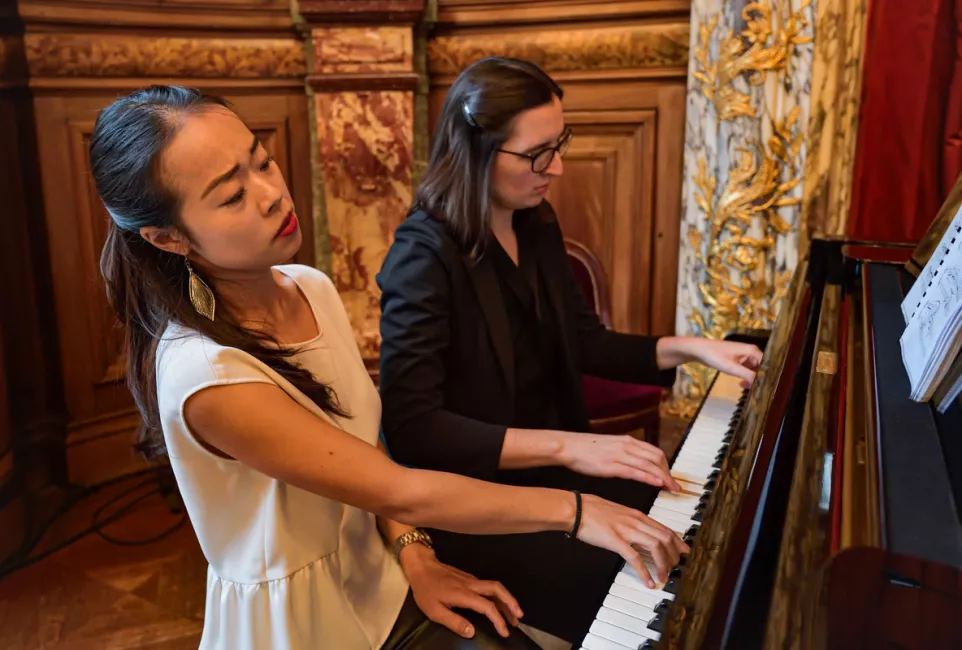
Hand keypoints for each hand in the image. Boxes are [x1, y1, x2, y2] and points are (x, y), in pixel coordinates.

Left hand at [400, 544, 522, 638]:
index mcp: (464, 594)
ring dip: (506, 599)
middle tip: (519, 617)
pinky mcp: (469, 578)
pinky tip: (498, 604)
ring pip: (494, 586)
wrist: (421, 566)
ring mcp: (471, 579)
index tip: (504, 632)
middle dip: (511, 603)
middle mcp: (471, 584)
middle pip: (498, 589)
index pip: (487, 607)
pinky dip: (498, 595)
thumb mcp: (434, 611)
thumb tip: (472, 632)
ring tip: (513, 614)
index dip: (498, 620)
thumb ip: (454, 622)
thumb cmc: (426, 589)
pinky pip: (488, 586)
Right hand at [558, 432, 681, 491]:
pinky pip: (635, 471)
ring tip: (671, 488)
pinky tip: (657, 484)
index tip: (671, 478)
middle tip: (674, 487)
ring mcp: (620, 455)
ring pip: (649, 465)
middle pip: (657, 458)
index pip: (655, 452)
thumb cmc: (586, 449)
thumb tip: (636, 462)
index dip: (666, 466)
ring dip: (663, 477)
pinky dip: (649, 477)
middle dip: (668, 473)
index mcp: (627, 441)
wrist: (568, 446)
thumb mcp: (610, 447)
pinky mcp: (611, 465)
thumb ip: (624, 453)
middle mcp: (627, 446)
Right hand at [576, 493, 689, 587]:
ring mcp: (626, 531)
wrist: (576, 509)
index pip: (664, 528)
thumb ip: (631, 522)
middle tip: (676, 567)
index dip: (677, 541)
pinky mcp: (615, 541)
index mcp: (637, 515)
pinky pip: (635, 558)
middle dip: (674, 554)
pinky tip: (648, 581)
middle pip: (665, 537)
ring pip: (655, 546)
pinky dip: (644, 571)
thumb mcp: (618, 513)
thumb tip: (639, 533)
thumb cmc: (592, 510)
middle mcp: (636, 522)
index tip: (684, 550)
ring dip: (663, 564)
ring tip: (664, 576)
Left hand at [691, 339, 762, 387]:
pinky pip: (747, 370)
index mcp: (753, 351)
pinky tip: (741, 384)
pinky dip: (746, 377)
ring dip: (752, 379)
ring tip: (746, 388)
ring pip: (754, 370)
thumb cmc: (714, 356)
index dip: (767, 377)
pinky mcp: (738, 360)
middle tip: (755, 391)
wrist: (698, 350)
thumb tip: (761, 384)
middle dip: (759, 379)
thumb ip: (748, 375)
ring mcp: (745, 356)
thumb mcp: (732, 368)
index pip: (767, 365)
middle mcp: (751, 352)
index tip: (765, 388)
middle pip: (762, 368)